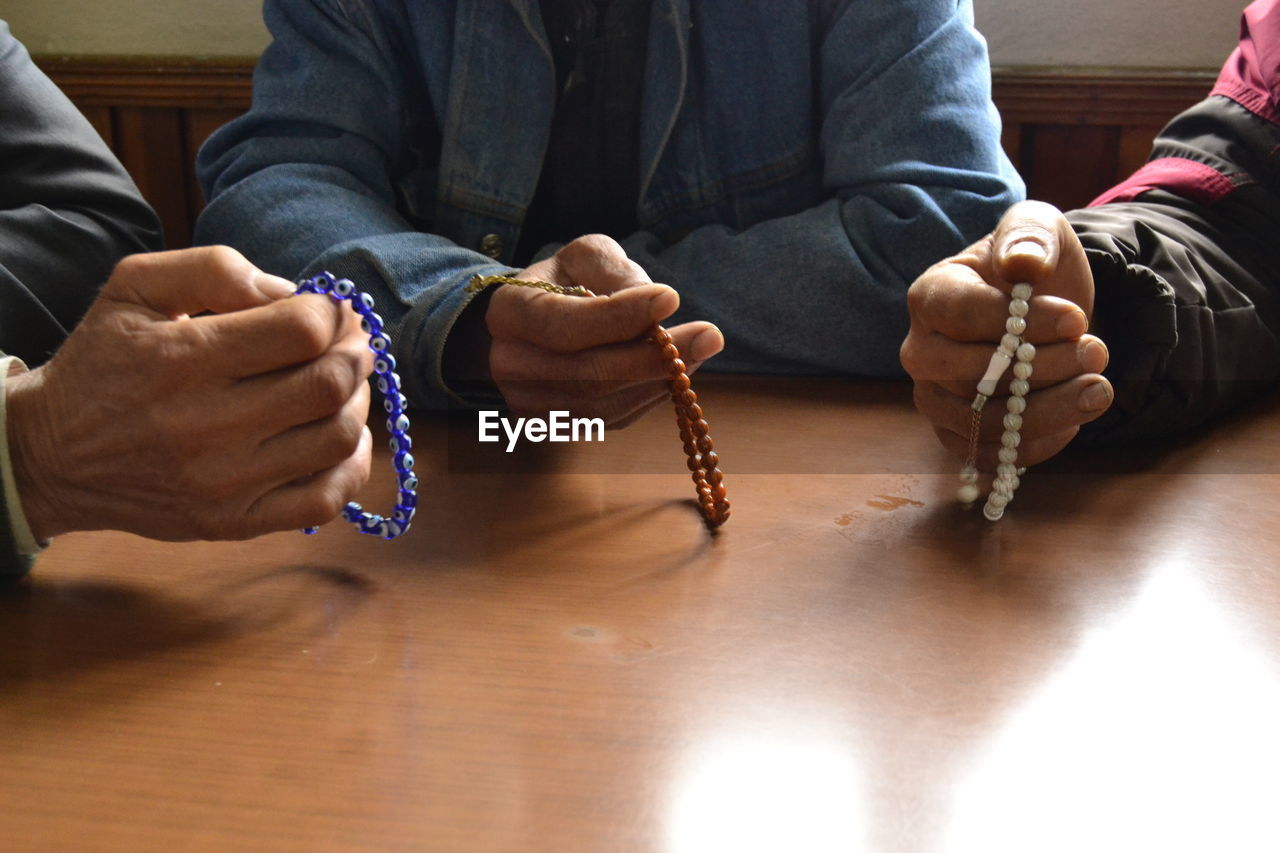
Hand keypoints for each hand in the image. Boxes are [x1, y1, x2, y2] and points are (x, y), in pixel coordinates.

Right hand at [6, 246, 373, 541]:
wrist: (52, 456)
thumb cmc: (105, 362)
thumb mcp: (134, 288)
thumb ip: (213, 269)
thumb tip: (288, 291)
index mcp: (184, 358)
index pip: (301, 330)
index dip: (332, 313)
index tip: (331, 310)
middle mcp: (206, 424)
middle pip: (329, 384)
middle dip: (356, 353)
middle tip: (351, 343)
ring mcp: (224, 481)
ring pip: (336, 437)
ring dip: (358, 403)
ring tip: (343, 385)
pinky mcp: (233, 522)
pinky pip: (324, 500)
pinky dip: (352, 466)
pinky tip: (341, 438)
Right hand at [486, 234, 723, 427]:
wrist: (523, 329)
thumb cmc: (559, 283)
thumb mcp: (582, 258)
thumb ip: (613, 271)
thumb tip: (653, 303)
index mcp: (510, 312)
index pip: (565, 324)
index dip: (619, 316)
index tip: (671, 298)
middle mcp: (512, 365)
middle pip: (590, 373)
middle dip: (655, 356)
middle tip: (711, 335)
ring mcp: (533, 404)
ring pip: (606, 401)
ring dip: (660, 378)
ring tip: (702, 348)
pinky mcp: (558, 426)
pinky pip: (614, 417)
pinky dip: (650, 395)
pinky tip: (676, 371)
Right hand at [900, 201, 1112, 468]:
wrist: (1042, 307)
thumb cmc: (1033, 265)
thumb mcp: (1037, 228)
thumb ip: (1029, 235)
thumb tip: (1023, 262)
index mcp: (930, 296)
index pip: (963, 316)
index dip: (1021, 322)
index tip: (1075, 319)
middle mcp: (921, 351)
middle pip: (968, 376)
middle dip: (1040, 369)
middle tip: (1096, 352)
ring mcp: (933, 397)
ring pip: (983, 420)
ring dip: (1049, 411)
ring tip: (1099, 389)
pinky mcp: (956, 433)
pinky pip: (987, 455)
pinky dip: (1034, 445)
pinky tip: (1072, 420)